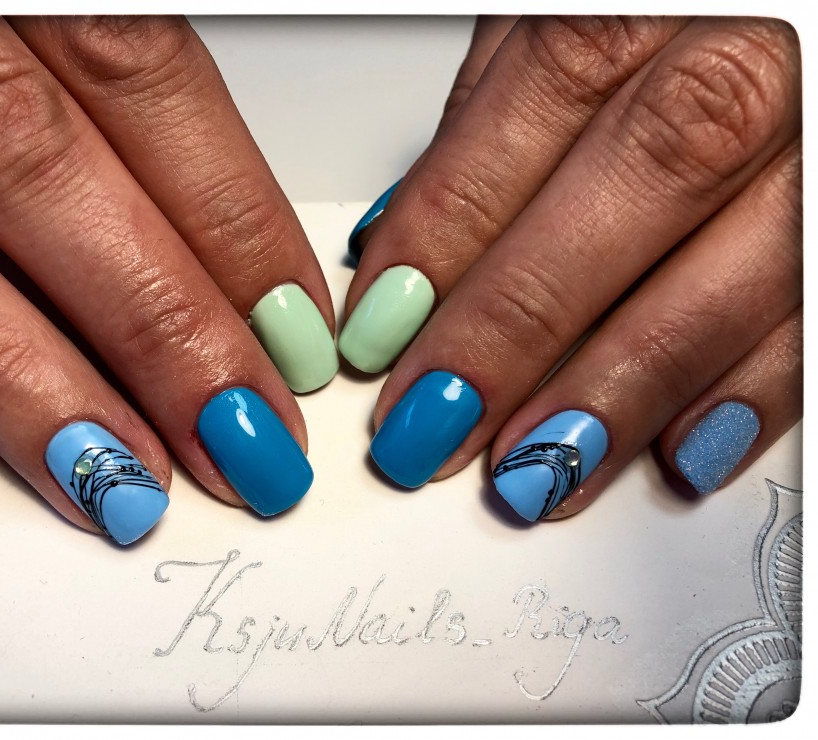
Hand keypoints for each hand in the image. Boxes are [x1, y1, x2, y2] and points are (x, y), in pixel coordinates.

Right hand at [0, 16, 339, 543]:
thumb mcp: (63, 38)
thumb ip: (142, 141)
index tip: (295, 342)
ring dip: (26, 381)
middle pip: (32, 166)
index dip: (232, 219)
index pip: (142, 77)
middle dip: (153, 323)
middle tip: (238, 441)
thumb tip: (256, 296)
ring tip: (126, 484)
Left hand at [340, 16, 801, 519]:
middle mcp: (758, 46)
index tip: (380, 334)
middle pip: (645, 174)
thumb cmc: (660, 32)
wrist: (775, 32)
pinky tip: (675, 453)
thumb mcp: (562, 25)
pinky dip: (753, 391)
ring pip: (748, 256)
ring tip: (533, 469)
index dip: (450, 224)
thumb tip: (396, 247)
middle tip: (434, 425)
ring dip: (627, 382)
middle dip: (523, 321)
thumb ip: (493, 120)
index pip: (542, 94)